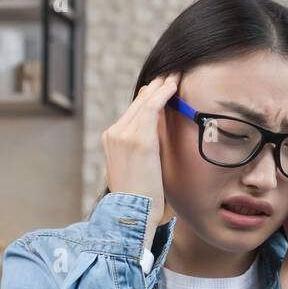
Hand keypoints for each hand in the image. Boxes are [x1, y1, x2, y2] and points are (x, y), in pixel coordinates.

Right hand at [102, 71, 178, 231]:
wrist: (131, 213)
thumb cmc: (139, 199)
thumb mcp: (137, 170)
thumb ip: (142, 153)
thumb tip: (155, 147)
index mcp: (112, 140)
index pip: (132, 112)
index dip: (148, 98)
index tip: (161, 88)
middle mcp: (114, 133)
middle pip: (138, 103)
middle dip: (155, 88)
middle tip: (171, 75)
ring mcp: (124, 134)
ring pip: (145, 103)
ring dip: (162, 87)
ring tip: (176, 76)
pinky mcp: (138, 139)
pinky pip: (151, 109)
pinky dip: (163, 95)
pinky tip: (174, 87)